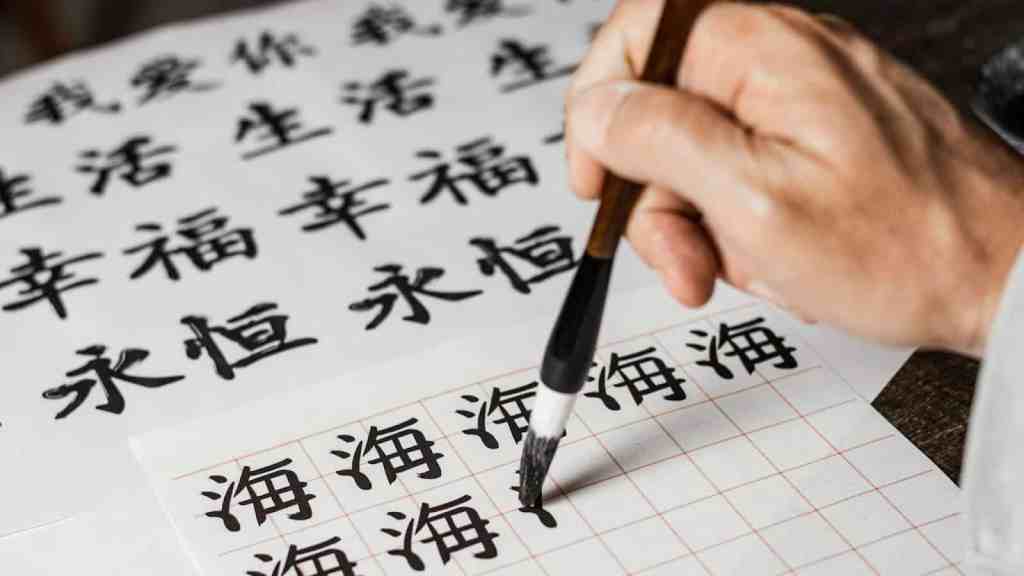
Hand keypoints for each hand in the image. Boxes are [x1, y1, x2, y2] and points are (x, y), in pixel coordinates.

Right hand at [566, 0, 1023, 355]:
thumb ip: (659, 139)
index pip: (638, 31)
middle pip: (662, 106)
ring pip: (697, 150)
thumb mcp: (753, 200)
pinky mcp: (816, 137)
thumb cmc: (906, 246)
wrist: (1002, 277)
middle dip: (659, 197)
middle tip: (685, 260)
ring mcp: (801, 98)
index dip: (598, 103)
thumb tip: (596, 109)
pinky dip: (739, 223)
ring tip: (745, 270)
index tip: (597, 175)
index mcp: (762, 49)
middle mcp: (781, 58)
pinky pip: (741, 171)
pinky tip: (775, 260)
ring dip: (701, 224)